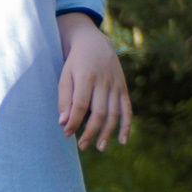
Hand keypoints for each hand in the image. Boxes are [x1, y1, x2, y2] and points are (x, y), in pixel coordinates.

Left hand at [58, 16, 133, 149]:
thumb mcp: (65, 75)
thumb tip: (63, 123)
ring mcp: (116, 85)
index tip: (66, 134)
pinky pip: (127, 109)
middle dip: (91, 131)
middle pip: (99, 112)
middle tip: (82, 146)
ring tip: (99, 148)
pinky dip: (126, 126)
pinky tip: (122, 141)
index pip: (81, 104)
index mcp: (86, 76)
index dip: (74, 121)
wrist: (94, 43)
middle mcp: (103, 81)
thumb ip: (64, 99)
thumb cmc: (75, 63)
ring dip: (107, 133)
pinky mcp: (123, 88)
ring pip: (114, 113)